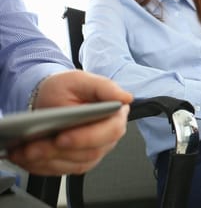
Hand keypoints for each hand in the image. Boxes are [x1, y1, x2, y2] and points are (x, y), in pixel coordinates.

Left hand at [8, 70, 132, 174]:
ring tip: (26, 150)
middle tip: (35, 146)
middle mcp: (108, 136)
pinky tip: (27, 156)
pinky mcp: (78, 162)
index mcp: (115, 114)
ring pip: (75, 164)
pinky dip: (42, 166)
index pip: (111, 131)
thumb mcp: (81, 80)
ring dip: (48, 159)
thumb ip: (105, 87)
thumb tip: (125, 98)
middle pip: (91, 152)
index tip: (62, 137)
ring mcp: (94, 151)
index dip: (87, 137)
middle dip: (60, 151)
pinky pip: (62, 171)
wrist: (50, 100)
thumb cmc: (66, 89)